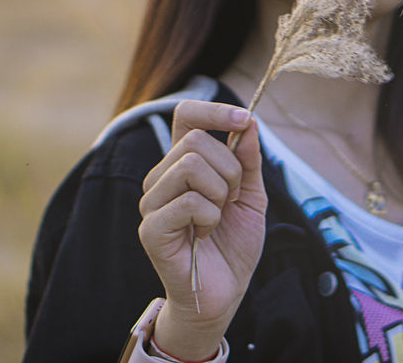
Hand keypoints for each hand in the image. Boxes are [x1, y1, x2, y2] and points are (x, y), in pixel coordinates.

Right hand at [138, 100, 266, 357]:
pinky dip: (210, 217)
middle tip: (230, 199)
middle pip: (195, 140)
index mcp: (182, 162)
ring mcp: (152, 202)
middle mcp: (161, 177)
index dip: (215, 110)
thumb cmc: (233, 243)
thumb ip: (248, 159)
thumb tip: (249, 121)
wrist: (225, 291)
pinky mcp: (152, 229)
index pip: (186, 114)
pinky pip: (189, 201)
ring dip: (220, 192)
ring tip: (217, 216)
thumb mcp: (251, 194)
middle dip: (229, 168)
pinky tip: (205, 234)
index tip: (245, 118)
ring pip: (191, 165)